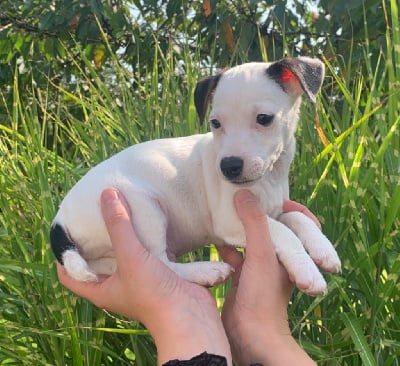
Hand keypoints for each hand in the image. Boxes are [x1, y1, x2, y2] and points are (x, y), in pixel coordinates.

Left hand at [57, 188, 230, 364]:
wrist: (190, 315)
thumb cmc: (153, 294)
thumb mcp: (130, 257)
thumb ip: (119, 226)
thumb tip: (108, 194)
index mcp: (101, 289)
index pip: (69, 275)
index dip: (64, 256)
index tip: (68, 231)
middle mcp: (117, 285)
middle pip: (98, 260)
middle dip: (95, 239)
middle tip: (94, 215)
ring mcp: (138, 279)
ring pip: (124, 254)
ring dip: (122, 236)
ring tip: (120, 213)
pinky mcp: (158, 273)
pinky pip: (146, 252)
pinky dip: (144, 238)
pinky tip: (147, 222)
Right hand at [217, 190, 315, 365]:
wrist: (251, 333)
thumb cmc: (263, 295)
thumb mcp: (262, 253)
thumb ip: (255, 222)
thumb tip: (243, 192)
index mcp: (293, 251)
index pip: (302, 221)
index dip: (291, 207)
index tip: (273, 198)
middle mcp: (280, 257)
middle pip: (274, 227)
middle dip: (260, 214)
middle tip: (243, 199)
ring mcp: (262, 266)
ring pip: (253, 239)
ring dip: (242, 228)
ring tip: (227, 213)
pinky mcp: (245, 276)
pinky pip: (237, 254)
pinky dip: (228, 246)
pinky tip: (215, 240)